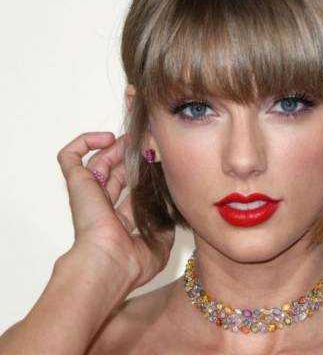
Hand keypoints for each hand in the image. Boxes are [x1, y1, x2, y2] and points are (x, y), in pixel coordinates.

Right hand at [56, 132, 174, 290]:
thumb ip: (166, 223)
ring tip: (132, 139)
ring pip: (98, 161)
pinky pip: (70, 156)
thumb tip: (170, 207)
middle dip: (130, 157)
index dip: (142, 174)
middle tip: (145, 143)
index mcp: (119, 222)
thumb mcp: (161, 243)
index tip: (157, 161)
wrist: (108, 265)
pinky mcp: (77, 183)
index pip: (129, 191)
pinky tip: (106, 139)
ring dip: (115, 147)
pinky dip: (85, 142)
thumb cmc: (131, 262)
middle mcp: (103, 207)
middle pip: (115, 173)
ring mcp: (89, 195)